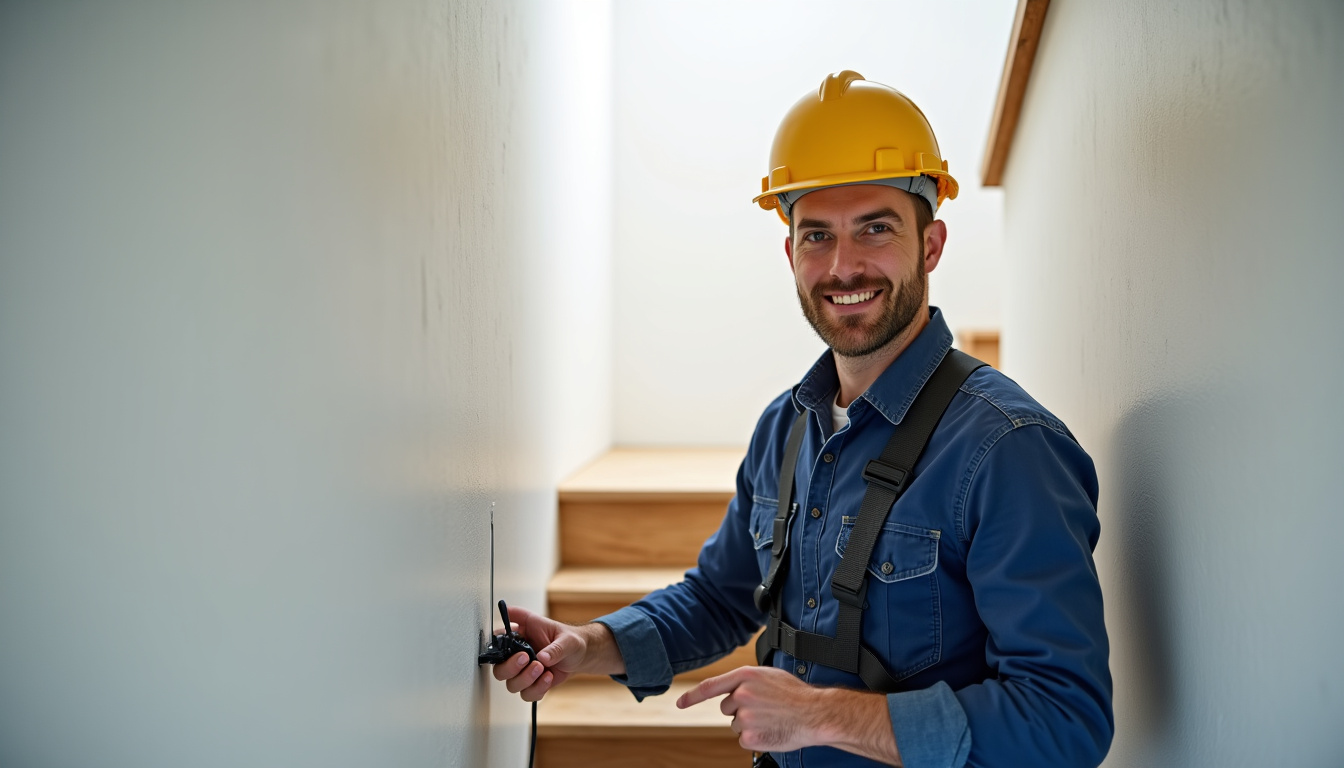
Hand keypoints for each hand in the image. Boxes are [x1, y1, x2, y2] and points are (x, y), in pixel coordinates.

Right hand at [488, 605, 621, 701]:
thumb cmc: (570, 640)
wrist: (580, 656)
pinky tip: (549, 678)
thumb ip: (555, 647)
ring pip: (512, 684)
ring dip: (526, 679)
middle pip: (499, 669)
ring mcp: (523, 671)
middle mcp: (517, 654)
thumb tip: (543, 657)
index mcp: (521, 634)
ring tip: (543, 669)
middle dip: (510, 668)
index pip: (498, 638)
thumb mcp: (567, 639)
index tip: (514, 646)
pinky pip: (527, 694)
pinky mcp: (531, 684)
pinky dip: (538, 689)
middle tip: (526, 659)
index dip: (499, 644)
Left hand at [676, 666, 823, 752]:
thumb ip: (748, 681)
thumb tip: (734, 690)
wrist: (815, 714)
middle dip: (740, 709)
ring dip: (749, 724)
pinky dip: (755, 737)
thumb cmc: (796, 695)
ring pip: (736, 724)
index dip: (692, 696)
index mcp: (745, 677)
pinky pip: (744, 739)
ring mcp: (745, 716)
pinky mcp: (749, 736)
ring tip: (770, 718)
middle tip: (763, 709)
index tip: (680, 703)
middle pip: (727, 707)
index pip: (710, 686)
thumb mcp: (769, 676)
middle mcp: (741, 695)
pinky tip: (770, 730)